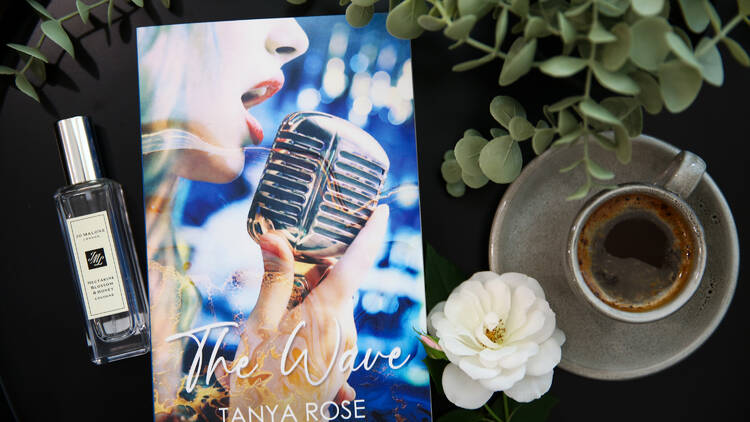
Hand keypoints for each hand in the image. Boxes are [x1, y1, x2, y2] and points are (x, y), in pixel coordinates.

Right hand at [218, 205, 389, 414]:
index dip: (370, 232)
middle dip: (313, 275)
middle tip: (283, 283)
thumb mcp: (259, 325)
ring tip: (277, 323)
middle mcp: (346, 329)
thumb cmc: (262, 379)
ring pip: (333, 307)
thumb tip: (273, 237)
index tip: (381, 210)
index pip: (357, 262)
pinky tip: (288, 343)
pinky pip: (331, 331)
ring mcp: (346, 349)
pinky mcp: (341, 364)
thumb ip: (273, 279)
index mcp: (329, 312)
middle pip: (338, 284)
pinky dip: (312, 325)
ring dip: (309, 302)